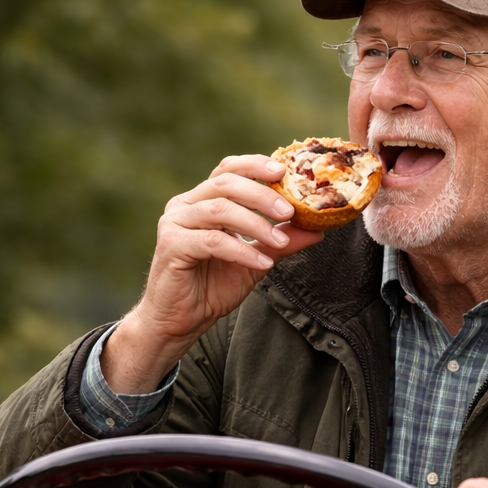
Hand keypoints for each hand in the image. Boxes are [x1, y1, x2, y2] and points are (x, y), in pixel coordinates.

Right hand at [102, 155, 323, 392]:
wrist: (179, 322)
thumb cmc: (211, 289)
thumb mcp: (255, 262)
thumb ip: (280, 243)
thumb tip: (316, 229)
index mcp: (202, 201)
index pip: (228, 170)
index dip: (255, 165)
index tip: (284, 170)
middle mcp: (185, 205)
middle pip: (226, 184)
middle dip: (262, 194)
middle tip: (290, 209)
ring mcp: (175, 223)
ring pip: (220, 209)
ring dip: (256, 224)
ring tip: (279, 241)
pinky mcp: (172, 245)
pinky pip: (212, 241)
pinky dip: (241, 251)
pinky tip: (262, 264)